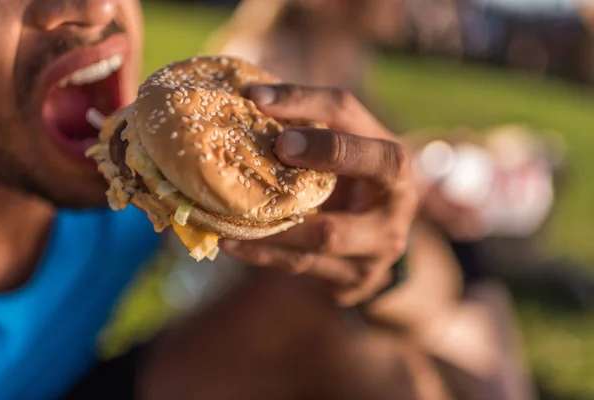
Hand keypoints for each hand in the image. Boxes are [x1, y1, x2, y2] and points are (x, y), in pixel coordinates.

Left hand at [221, 84, 417, 305]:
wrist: (370, 249)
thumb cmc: (344, 189)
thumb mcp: (338, 157)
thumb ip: (306, 133)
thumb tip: (243, 101)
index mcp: (388, 153)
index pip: (350, 113)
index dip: (305, 101)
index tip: (256, 99)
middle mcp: (398, 196)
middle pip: (377, 164)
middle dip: (328, 151)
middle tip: (278, 146)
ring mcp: (382, 243)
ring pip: (330, 232)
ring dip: (277, 223)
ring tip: (228, 215)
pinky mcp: (358, 278)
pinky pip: (305, 266)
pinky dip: (265, 254)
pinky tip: (232, 244)